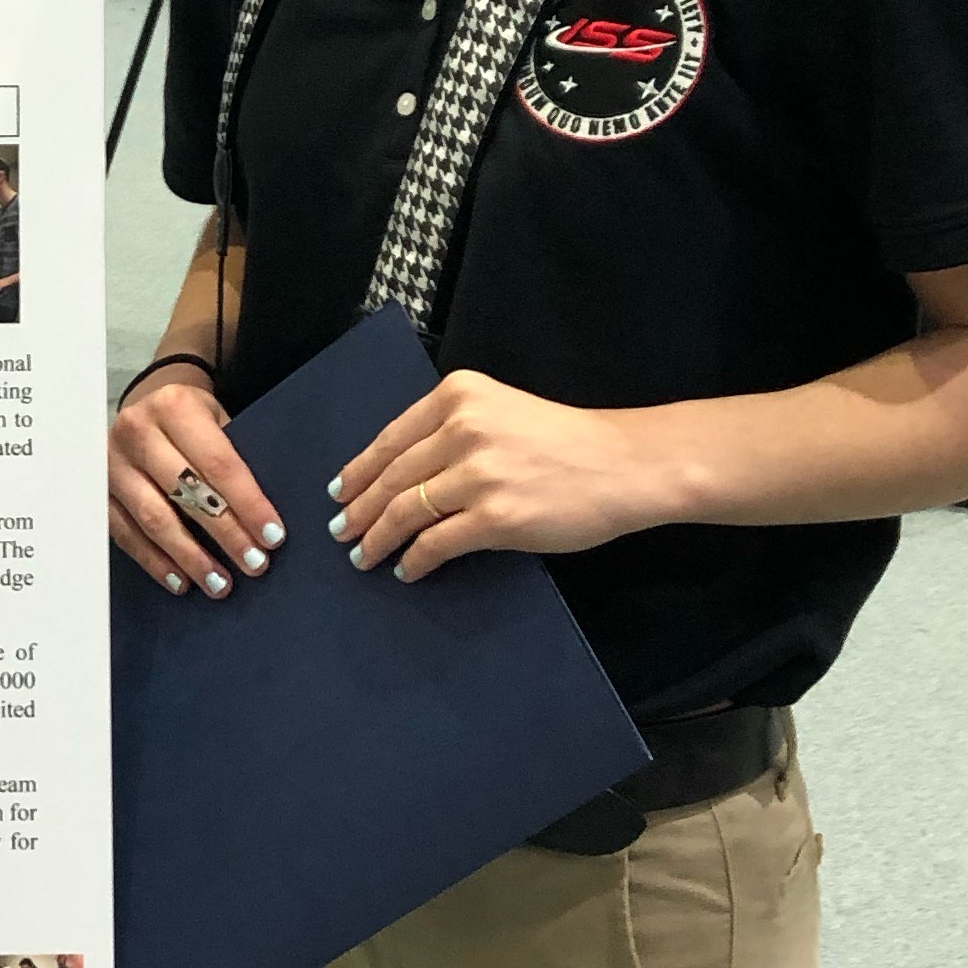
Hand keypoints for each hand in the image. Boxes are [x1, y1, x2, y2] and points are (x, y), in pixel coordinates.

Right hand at [108, 366, 286, 597]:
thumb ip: (234, 457)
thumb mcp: (217, 419)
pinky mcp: (99, 491)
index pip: (218, 463)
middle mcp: (137, 432)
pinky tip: (181, 581)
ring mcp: (112, 464)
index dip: (248, 504)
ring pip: (153, 519)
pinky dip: (155, 562)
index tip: (273, 537)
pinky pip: (126, 534)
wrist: (144, 404)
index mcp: (175, 407)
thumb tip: (263, 519)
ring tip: (220, 583)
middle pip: (186, 493)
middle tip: (254, 564)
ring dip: (190, 557)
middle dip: (225, 534)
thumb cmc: (192, 420)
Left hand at [328, 369, 665, 583]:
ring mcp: (477, 474)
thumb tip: (404, 472)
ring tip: (364, 556)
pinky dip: (415, 560)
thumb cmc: (568, 442)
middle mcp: (462, 429)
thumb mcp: (502, 411)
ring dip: (378, 539)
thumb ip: (455, 429)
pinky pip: (436, 544)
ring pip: (406, 512)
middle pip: (392, 477)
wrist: (626, 465)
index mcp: (459, 396)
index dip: (360, 470)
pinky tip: (407, 570)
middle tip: (342, 532)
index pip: (392, 439)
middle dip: (360, 510)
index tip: (340, 491)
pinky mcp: (495, 517)